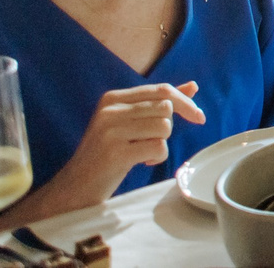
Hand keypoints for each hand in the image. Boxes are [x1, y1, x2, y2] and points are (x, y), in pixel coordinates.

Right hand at [52, 82, 205, 208]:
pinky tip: (140, 162)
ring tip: (141, 152)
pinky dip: (157, 157)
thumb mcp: (129, 123)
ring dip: (160, 143)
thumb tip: (193, 86)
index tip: (199, 117)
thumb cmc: (106, 154)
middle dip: (166, 127)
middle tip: (148, 142)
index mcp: (112, 98)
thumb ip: (157, 103)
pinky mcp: (115, 153)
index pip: (162, 90)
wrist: (74, 187)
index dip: (185, 102)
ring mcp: (111, 131)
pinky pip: (159, 147)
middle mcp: (110, 110)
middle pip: (166, 108)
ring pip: (164, 127)